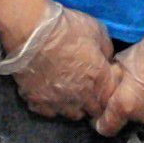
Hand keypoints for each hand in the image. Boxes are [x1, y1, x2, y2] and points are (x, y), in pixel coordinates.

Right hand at [0, 2, 114, 121]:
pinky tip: (50, 94)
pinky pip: (48, 112)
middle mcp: (81, 97)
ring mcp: (58, 102)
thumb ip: (106, 50)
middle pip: (93, 111)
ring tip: (70, 94)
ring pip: (72, 115)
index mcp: (99, 79)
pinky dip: (51, 106)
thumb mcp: (97, 30)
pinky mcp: (37, 102)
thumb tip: (106, 60)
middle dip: (94, 102)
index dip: (109, 93)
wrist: (31, 31)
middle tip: (88, 90)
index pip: (112, 99)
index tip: (104, 85)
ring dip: (74, 106)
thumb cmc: (67, 27)